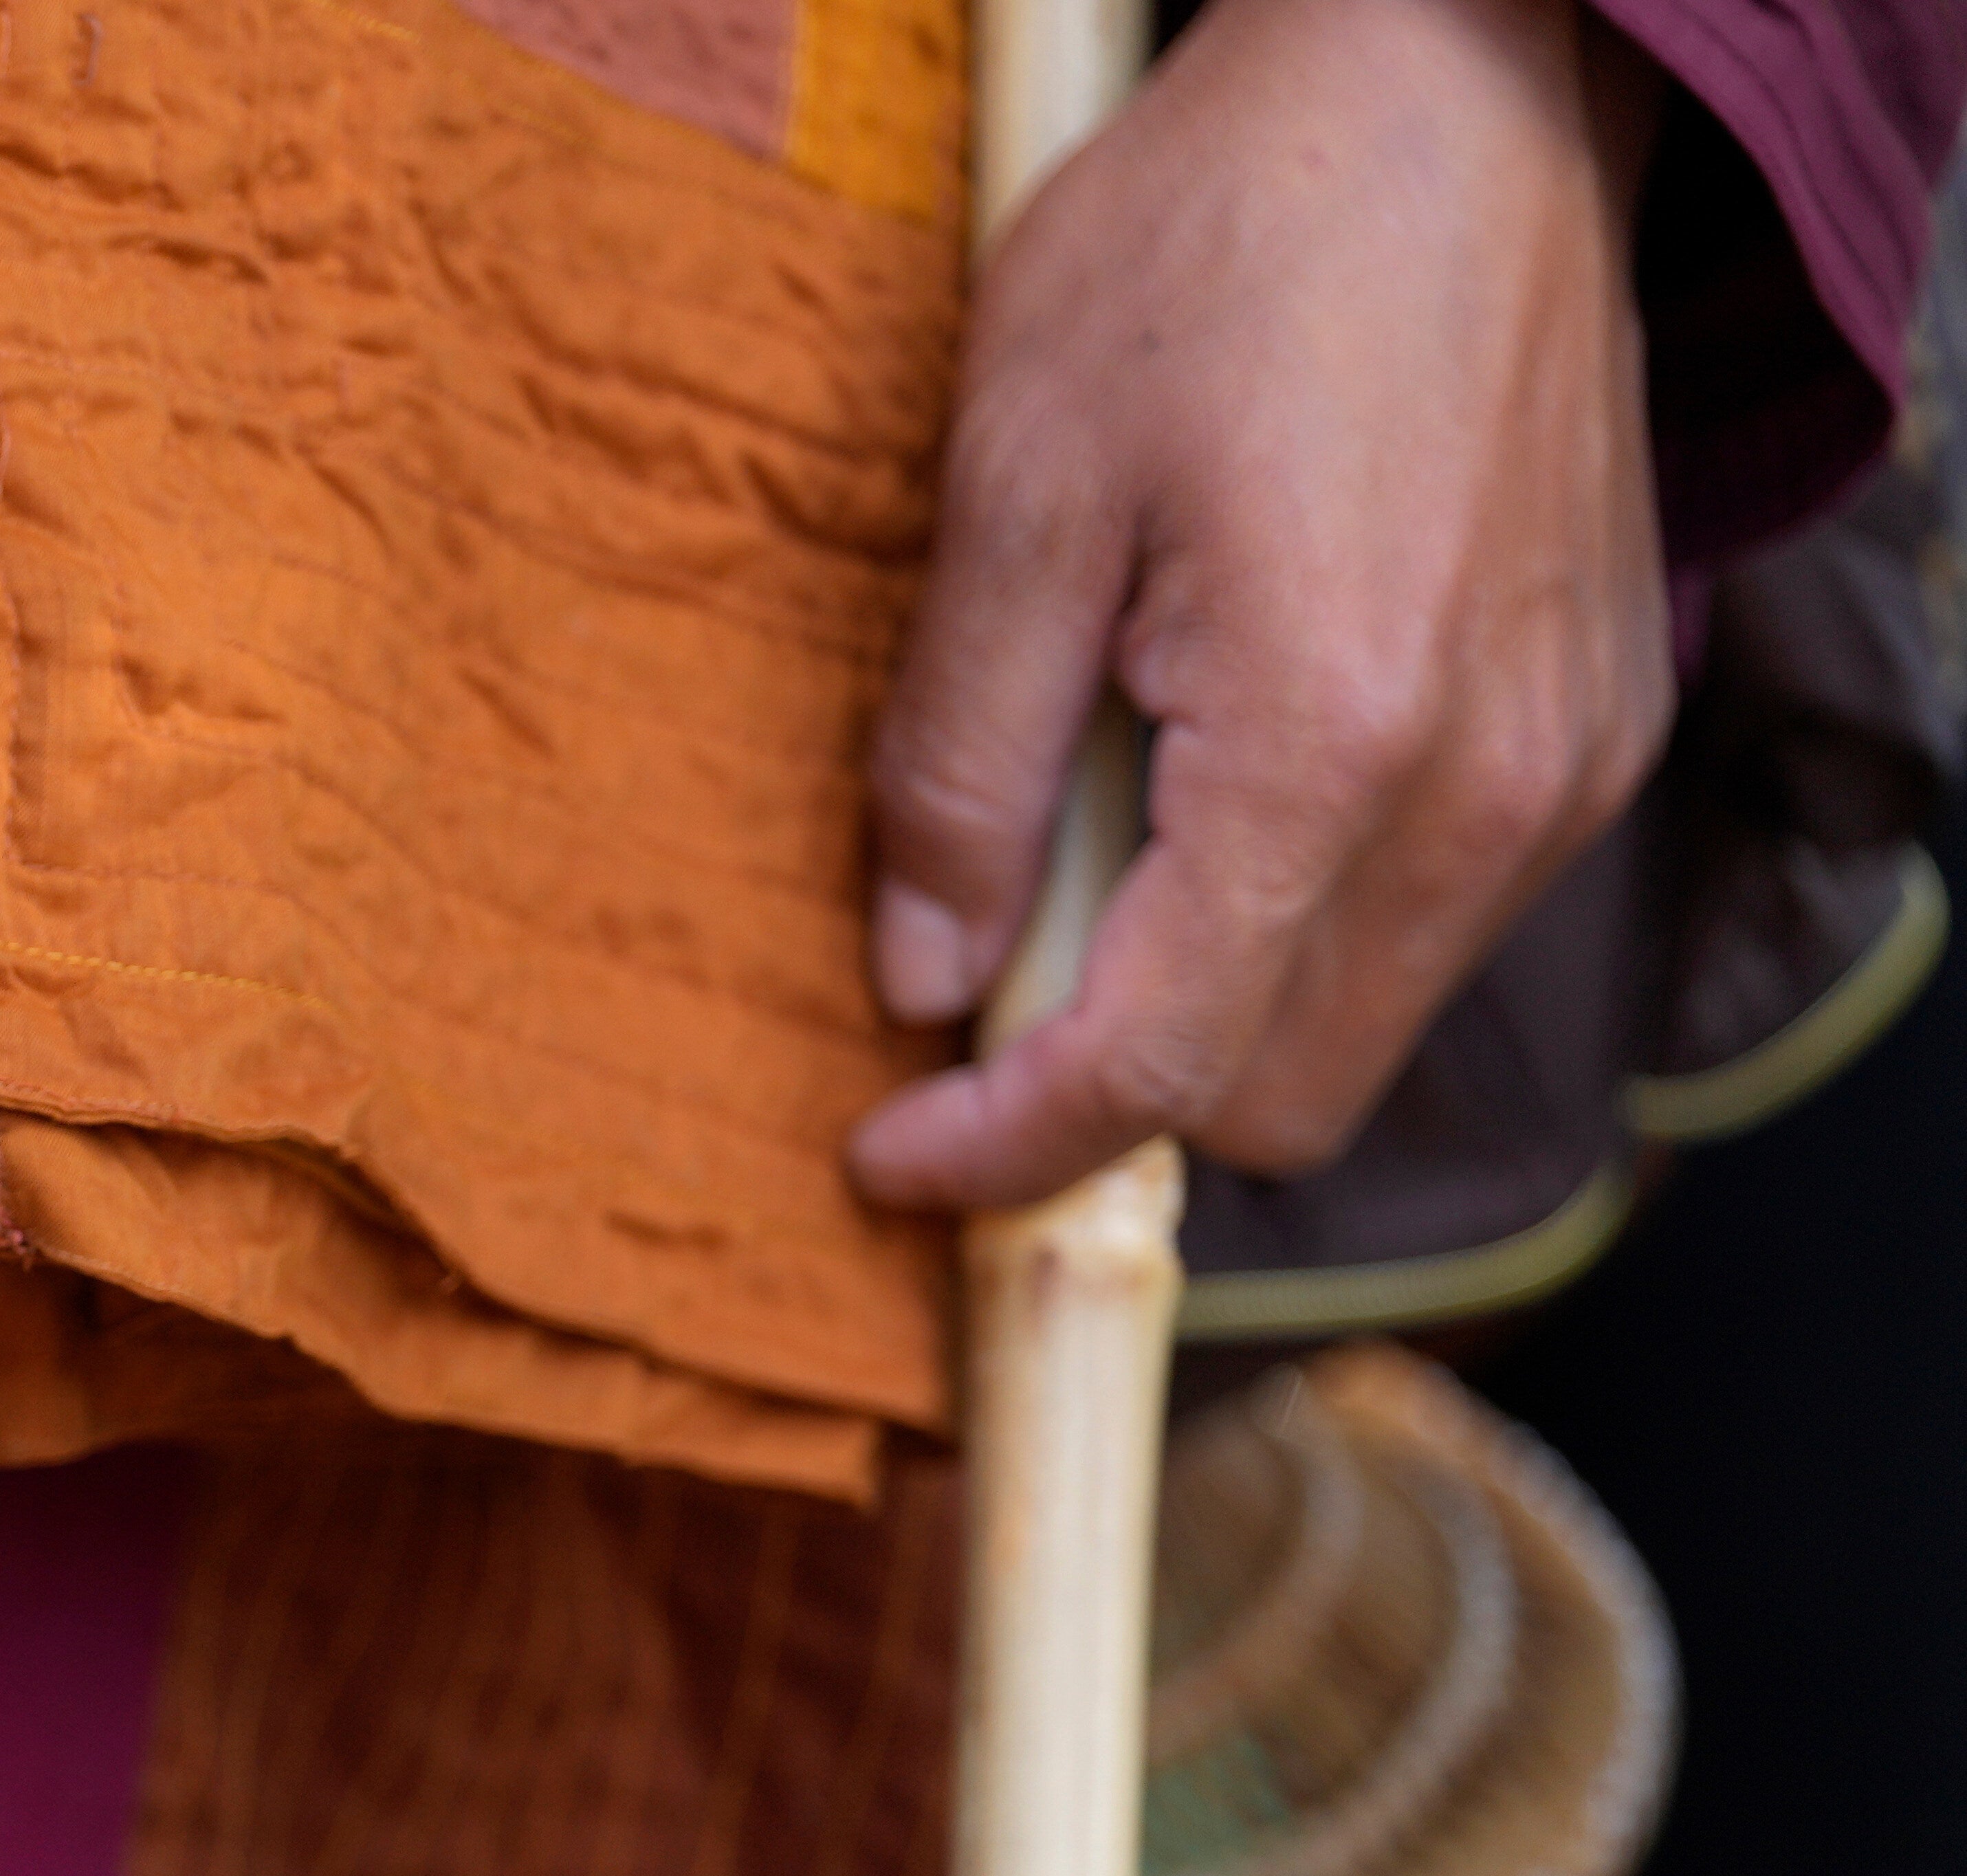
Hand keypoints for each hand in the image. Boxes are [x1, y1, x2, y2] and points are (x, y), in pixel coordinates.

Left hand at [845, 0, 1670, 1212]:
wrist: (1458, 86)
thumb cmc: (1225, 244)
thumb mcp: (1018, 485)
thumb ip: (960, 761)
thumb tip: (919, 972)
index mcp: (1334, 744)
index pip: (1157, 1067)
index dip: (1007, 1151)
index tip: (888, 1160)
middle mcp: (1491, 790)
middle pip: (1279, 1097)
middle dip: (1117, 1089)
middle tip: (978, 985)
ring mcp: (1568, 764)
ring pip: (1360, 1021)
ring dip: (1211, 1001)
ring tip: (1093, 851)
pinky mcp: (1595, 726)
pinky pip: (1434, 918)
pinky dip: (1302, 918)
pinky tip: (1212, 791)